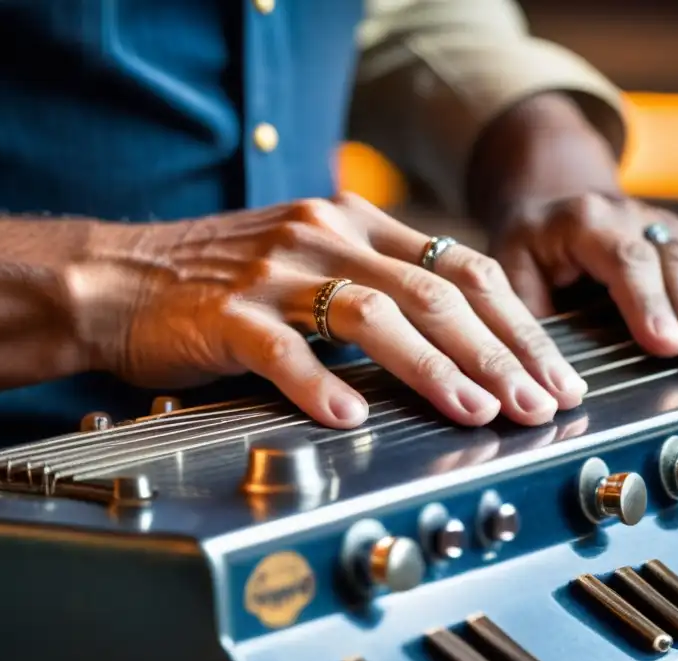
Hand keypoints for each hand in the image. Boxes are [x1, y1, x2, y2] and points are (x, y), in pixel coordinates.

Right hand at [71, 192, 587, 429]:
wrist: (123, 276)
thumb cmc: (228, 282)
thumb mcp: (318, 265)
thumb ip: (383, 289)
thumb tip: (464, 342)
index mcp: (359, 223)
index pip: (463, 268)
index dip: (518, 324)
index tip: (554, 374)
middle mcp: (327, 237)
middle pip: (435, 294)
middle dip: (496, 354)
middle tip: (538, 404)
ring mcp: (276, 272)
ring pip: (373, 316)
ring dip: (433, 368)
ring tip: (476, 412)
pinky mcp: (226, 313)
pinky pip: (283, 350)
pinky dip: (319, 385)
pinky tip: (349, 419)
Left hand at [493, 193, 677, 367]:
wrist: (555, 199)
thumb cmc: (531, 243)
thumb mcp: (510, 265)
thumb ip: (528, 305)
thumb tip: (546, 358)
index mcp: (587, 220)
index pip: (625, 259)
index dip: (648, 302)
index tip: (666, 343)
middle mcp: (635, 217)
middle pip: (675, 261)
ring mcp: (668, 225)